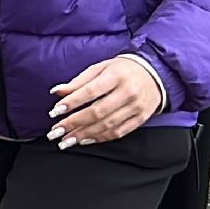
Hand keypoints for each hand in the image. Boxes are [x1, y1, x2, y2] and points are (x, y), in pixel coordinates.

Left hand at [47, 56, 163, 148]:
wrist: (155, 73)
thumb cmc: (122, 69)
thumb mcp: (100, 68)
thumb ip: (78, 81)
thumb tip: (56, 92)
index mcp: (115, 76)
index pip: (90, 92)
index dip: (71, 103)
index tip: (54, 112)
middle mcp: (127, 93)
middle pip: (97, 112)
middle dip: (74, 124)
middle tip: (55, 132)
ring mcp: (136, 107)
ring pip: (107, 125)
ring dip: (84, 134)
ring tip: (66, 140)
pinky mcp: (141, 118)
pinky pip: (119, 132)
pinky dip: (100, 138)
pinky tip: (85, 140)